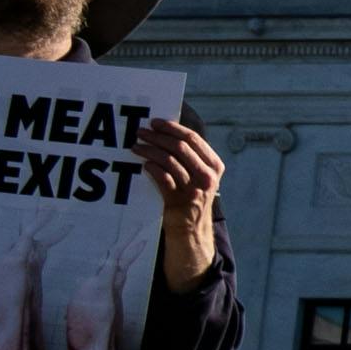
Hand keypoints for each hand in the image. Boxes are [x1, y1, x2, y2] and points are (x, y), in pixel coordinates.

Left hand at [138, 116, 228, 284]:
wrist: (191, 227)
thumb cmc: (191, 196)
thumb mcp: (200, 175)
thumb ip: (192, 157)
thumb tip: (168, 132)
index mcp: (214, 165)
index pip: (193, 139)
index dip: (173, 128)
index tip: (155, 122)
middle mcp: (207, 176)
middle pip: (180, 147)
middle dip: (158, 136)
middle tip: (140, 132)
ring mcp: (194, 189)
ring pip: (169, 160)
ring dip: (149, 150)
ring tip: (136, 146)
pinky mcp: (179, 200)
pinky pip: (163, 177)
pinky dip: (152, 168)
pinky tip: (144, 164)